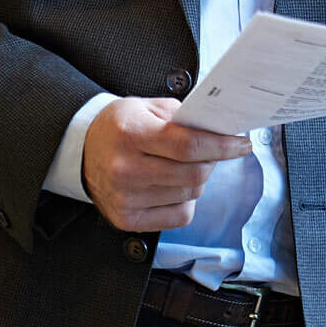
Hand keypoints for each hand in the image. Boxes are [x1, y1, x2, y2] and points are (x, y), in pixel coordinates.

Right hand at [81, 97, 251, 231]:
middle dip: (214, 161)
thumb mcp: (149, 107)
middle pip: (193, 174)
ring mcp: (125, 198)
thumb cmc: (121, 126)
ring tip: (186, 165)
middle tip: (215, 151)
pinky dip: (186, 200)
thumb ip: (185, 117)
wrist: (84, 150)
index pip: (188, 146)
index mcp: (131, 134)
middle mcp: (125, 169)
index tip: (241, 144)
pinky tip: (173, 185)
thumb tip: (221, 131)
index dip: (222, 146)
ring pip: (190, 195)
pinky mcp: (127, 219)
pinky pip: (179, 215)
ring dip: (198, 179)